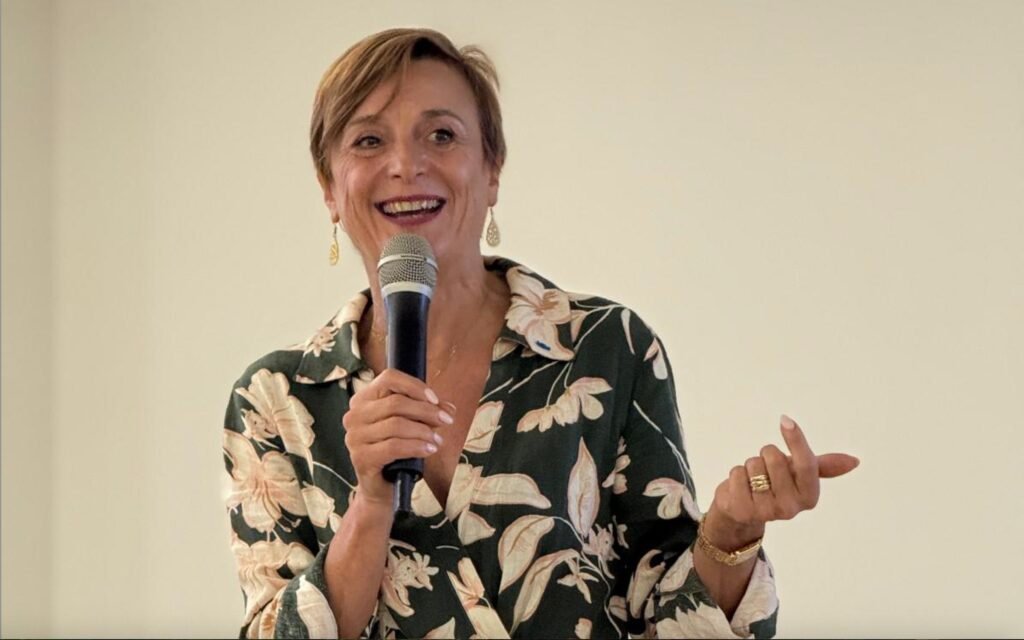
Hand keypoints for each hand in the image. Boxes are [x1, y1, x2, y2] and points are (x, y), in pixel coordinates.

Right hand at [342, 369, 453, 506]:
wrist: (382, 487)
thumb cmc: (396, 453)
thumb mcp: (413, 426)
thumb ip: (428, 413)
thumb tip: (448, 408)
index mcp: (364, 399)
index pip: (389, 378)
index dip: (415, 386)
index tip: (435, 400)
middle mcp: (355, 415)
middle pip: (396, 402)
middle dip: (426, 411)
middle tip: (446, 420)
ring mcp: (355, 437)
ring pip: (396, 424)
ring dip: (424, 431)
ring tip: (437, 440)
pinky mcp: (361, 457)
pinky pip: (394, 446)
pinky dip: (416, 446)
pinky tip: (429, 449)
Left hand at [703, 415, 859, 549]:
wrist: (743, 510)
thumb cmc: (774, 485)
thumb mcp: (799, 474)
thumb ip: (823, 466)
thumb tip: (855, 461)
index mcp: (809, 496)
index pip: (806, 464)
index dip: (796, 440)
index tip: (785, 420)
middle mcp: (791, 508)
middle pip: (774, 457)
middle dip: (766, 456)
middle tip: (766, 471)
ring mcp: (766, 511)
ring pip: (753, 464)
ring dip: (749, 467)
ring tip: (752, 481)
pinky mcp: (742, 510)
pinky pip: (736, 474)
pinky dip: (735, 474)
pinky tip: (740, 488)